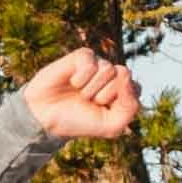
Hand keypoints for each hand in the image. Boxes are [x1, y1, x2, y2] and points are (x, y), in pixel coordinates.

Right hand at [16, 47, 140, 142]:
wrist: (46, 118)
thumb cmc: (79, 121)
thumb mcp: (111, 126)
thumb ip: (130, 106)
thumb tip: (125, 72)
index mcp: (124, 91)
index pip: (136, 89)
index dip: (119, 103)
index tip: (103, 111)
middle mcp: (113, 75)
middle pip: (123, 77)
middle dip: (104, 95)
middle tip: (88, 102)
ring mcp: (98, 64)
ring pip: (108, 69)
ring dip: (91, 89)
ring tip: (80, 94)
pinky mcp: (82, 56)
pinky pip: (91, 64)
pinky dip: (80, 78)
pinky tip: (73, 82)